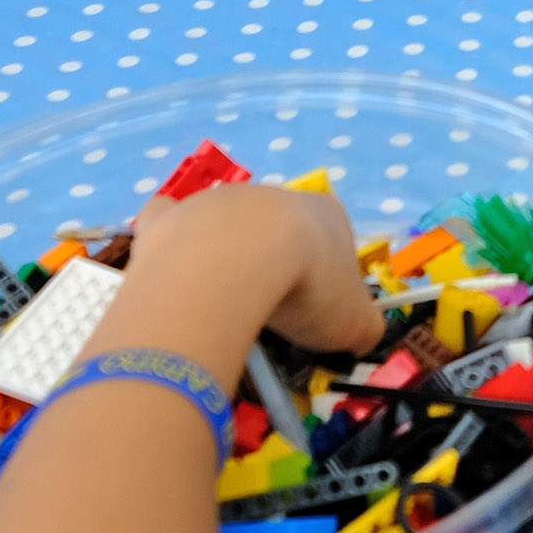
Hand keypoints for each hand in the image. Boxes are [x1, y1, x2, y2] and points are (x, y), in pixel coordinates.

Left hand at [128, 182, 382, 356]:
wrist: (232, 261)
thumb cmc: (306, 285)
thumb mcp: (355, 322)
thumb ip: (364, 327)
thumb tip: (360, 336)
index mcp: (327, 216)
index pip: (334, 247)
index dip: (328, 284)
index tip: (316, 317)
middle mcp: (275, 197)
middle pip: (279, 237)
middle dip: (275, 271)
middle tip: (269, 318)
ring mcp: (220, 201)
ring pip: (227, 233)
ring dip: (226, 264)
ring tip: (222, 313)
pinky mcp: (171, 216)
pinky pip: (168, 223)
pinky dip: (169, 243)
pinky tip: (171, 274)